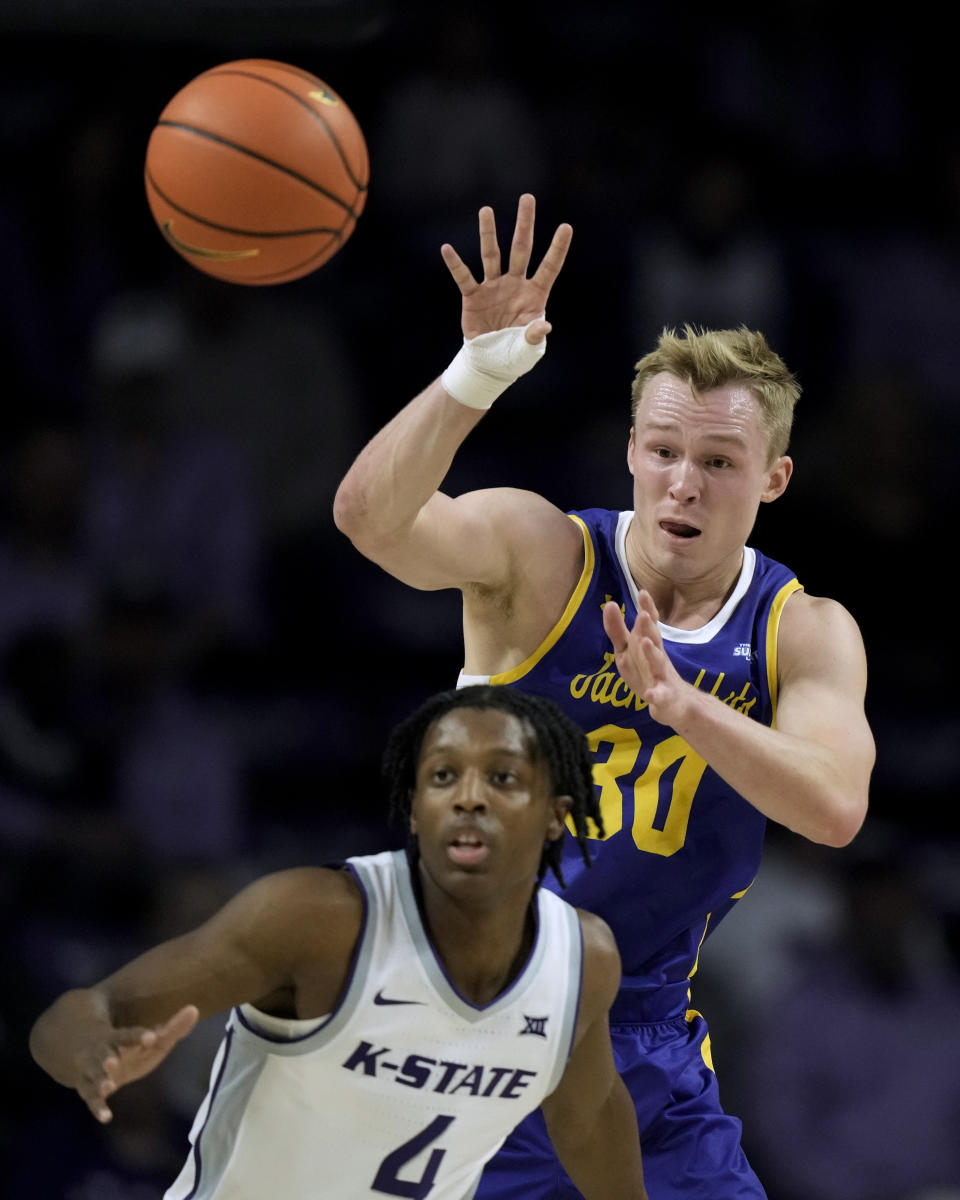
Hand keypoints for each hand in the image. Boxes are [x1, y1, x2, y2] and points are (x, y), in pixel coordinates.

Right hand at [75, 1004, 198, 1122]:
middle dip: (108, 1059)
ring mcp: (93, 1071)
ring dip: (100, 1081)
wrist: (86, 1049)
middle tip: (112, 1063)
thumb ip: (172, 1028)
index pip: (129, 1035)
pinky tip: (106, 1117)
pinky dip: (98, 1108)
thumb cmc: (129, 1046)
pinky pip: (90, 1099)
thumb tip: (194, 1010)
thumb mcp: (150, 1039)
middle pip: (104, 1054)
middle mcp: (104, 1053)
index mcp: (121, 1038)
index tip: (152, 1037)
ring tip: (107, 1087)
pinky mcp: (88, 1089)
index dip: (140, 1036)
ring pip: (94, 1076)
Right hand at [441, 193, 572, 342]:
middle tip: (527, 197)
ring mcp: (494, 287)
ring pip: (492, 255)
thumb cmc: (515, 354)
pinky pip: (464, 277)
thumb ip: (534, 336)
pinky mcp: (473, 296)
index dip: (557, 249)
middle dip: (524, 224)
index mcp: (535, 295)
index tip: (566, 226)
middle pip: (521, 249)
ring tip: (486, 210)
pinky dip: (456, 264)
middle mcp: (515, 284)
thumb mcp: (528, 349)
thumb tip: (544, 325)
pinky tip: (447, 249)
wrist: (490, 363)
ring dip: (489, 233)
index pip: (549, 267)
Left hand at [602, 594, 688, 725]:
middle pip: (654, 639)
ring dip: (652, 653)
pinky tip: (650, 694)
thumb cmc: (647, 670)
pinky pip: (660, 695)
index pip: (649, 624)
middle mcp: (657, 657)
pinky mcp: (664, 695)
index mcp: (648, 644)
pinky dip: (656, 694)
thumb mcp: (627, 650)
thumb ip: (617, 630)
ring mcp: (662, 676)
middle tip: (644, 614)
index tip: (643, 592)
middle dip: (649, 628)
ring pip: (658, 663)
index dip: (647, 608)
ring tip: (645, 642)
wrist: (673, 702)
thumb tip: (609, 604)